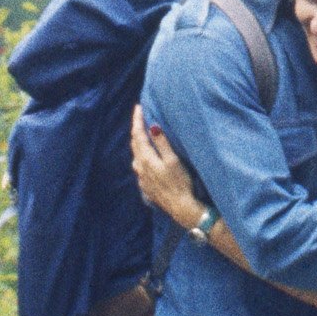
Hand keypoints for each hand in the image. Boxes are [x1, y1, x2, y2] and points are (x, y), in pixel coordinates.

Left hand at [130, 105, 205, 226]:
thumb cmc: (181, 183)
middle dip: (136, 129)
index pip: (138, 135)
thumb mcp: (173, 160)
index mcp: (146, 159)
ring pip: (136, 157)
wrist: (181, 208)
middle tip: (139, 117)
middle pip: (135, 145)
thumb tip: (152, 126)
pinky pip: (140, 168)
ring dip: (138, 144)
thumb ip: (162, 143)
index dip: (137, 120)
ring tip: (142, 136)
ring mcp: (142, 179)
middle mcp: (140, 169)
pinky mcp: (146, 187)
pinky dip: (142, 158)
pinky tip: (147, 159)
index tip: (138, 107)